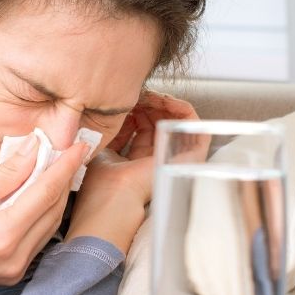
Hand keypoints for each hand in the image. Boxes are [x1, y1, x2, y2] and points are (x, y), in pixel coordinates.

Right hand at [0, 134, 86, 292]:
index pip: (45, 194)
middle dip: (63, 179)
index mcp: (4, 237)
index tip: (78, 146)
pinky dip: (43, 213)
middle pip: (54, 210)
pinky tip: (40, 194)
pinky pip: (39, 237)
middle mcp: (17, 257)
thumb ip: (5, 175)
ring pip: (50, 225)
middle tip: (69, 152)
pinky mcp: (15, 272)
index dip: (64, 166)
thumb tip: (35, 149)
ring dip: (56, 196)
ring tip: (57, 168)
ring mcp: (18, 269)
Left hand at [66, 91, 198, 253]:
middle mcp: (151, 161)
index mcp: (131, 161)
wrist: (114, 200)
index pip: (137, 127)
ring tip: (151, 95)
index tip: (122, 98)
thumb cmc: (101, 184)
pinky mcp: (187, 158)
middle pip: (155, 122)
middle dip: (146, 103)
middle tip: (137, 94)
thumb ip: (108, 132)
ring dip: (162, 103)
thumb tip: (107, 111)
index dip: (131, 108)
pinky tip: (168, 100)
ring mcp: (169, 160)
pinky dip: (183, 109)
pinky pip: (193, 127)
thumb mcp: (100, 149)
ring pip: (172, 121)